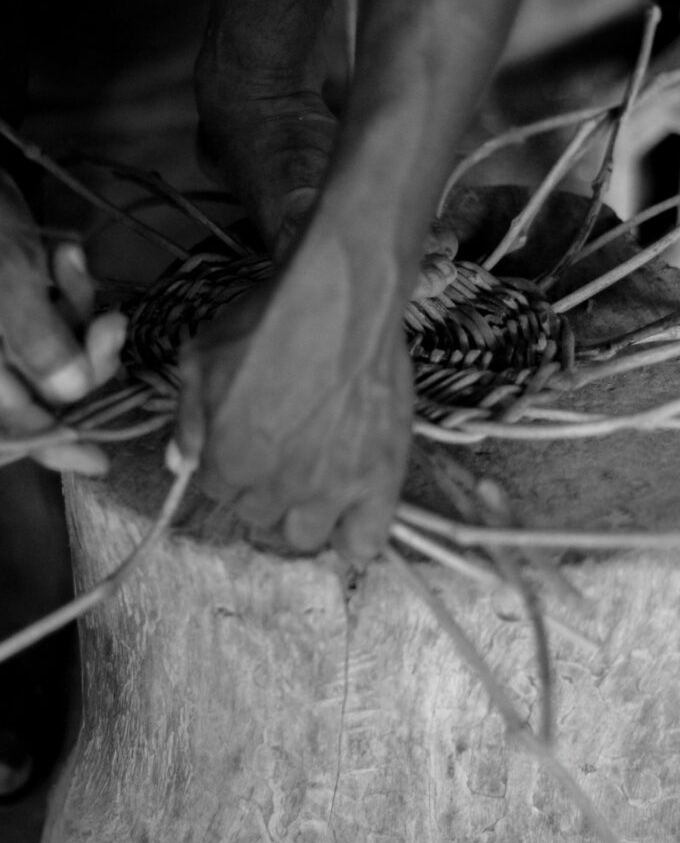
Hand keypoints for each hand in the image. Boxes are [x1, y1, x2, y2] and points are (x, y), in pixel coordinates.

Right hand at [0, 172, 126, 472]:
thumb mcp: (5, 281)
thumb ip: (36, 341)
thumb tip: (72, 393)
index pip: (12, 428)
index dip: (54, 449)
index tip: (100, 462)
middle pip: (45, 390)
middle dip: (85, 358)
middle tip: (110, 325)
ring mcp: (4, 329)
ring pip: (58, 350)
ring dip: (79, 313)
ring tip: (72, 263)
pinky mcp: (18, 298)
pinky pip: (53, 314)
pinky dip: (70, 290)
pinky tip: (68, 254)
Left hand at [171, 232, 412, 564]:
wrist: (342, 298)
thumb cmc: (268, 319)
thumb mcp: (203, 355)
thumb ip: (187, 417)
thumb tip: (180, 463)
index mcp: (228, 460)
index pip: (217, 489)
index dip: (228, 463)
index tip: (243, 440)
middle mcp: (276, 487)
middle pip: (258, 515)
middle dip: (261, 486)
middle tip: (280, 450)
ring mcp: (331, 490)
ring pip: (304, 537)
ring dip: (301, 514)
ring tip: (314, 479)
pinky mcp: (380, 481)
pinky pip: (364, 543)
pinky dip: (353, 537)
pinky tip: (349, 513)